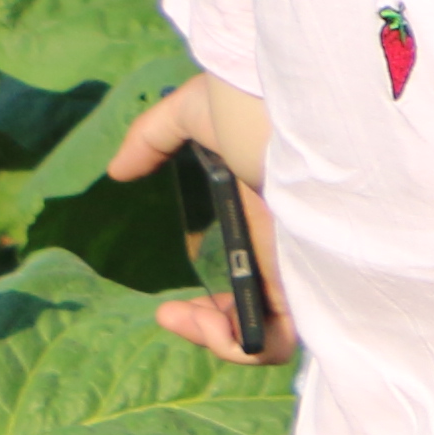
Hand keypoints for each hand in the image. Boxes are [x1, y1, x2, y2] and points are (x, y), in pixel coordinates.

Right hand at [108, 77, 291, 363]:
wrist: (304, 89)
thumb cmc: (259, 94)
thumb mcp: (200, 110)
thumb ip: (155, 137)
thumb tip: (118, 171)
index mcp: (270, 217)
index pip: (255, 285)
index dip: (216, 311)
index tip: (169, 307)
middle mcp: (292, 246)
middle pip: (266, 317)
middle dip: (214, 331)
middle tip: (173, 315)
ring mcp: (306, 262)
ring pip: (276, 334)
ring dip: (221, 342)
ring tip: (185, 321)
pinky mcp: (316, 274)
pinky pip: (289, 334)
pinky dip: (247, 345)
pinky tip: (211, 326)